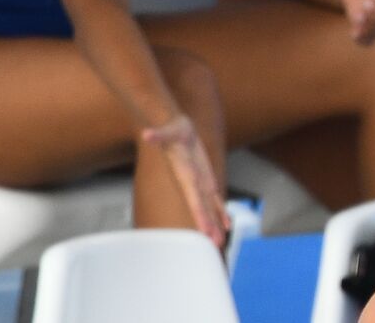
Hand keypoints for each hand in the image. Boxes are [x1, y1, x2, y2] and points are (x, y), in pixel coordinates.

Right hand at [140, 116, 229, 246]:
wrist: (174, 129)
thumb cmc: (171, 129)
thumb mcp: (167, 130)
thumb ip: (157, 135)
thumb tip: (147, 134)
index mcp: (185, 176)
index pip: (194, 199)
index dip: (200, 215)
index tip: (205, 231)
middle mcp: (192, 184)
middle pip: (202, 209)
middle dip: (208, 227)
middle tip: (216, 245)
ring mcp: (200, 183)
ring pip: (210, 208)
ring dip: (215, 224)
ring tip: (221, 242)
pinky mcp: (206, 179)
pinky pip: (214, 198)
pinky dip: (221, 211)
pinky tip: (227, 223)